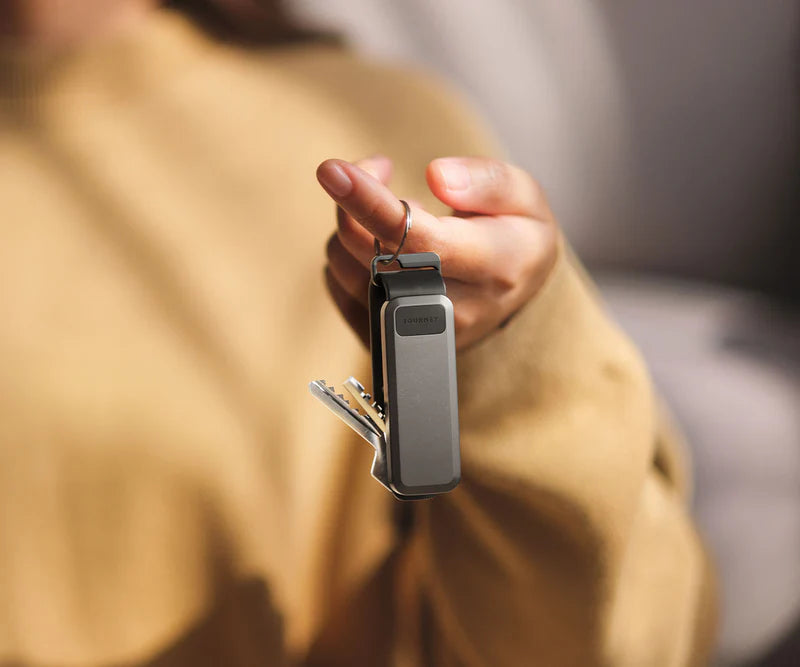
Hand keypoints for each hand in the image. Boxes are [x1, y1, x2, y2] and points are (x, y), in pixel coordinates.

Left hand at [316, 155, 558, 350]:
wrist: (511, 298)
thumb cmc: (515, 237)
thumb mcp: (524, 199)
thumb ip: (488, 181)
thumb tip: (437, 176)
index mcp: (493, 267)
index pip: (420, 239)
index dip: (371, 203)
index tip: (334, 169)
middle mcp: (452, 309)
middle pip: (372, 253)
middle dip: (356, 199)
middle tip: (378, 168)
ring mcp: (414, 330)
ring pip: (346, 266)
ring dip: (351, 224)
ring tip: (390, 214)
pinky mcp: (384, 339)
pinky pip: (337, 286)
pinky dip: (346, 253)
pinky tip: (379, 246)